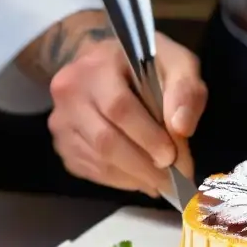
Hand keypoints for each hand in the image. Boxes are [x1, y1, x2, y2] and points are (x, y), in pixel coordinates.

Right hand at [19, 11, 207, 195]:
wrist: (109, 65)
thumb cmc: (149, 65)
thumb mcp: (177, 64)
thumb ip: (185, 90)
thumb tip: (182, 128)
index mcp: (97, 66)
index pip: (119, 108)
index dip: (147, 137)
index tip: (172, 157)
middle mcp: (69, 92)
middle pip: (105, 140)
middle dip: (143, 166)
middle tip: (172, 181)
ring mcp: (61, 120)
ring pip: (96, 159)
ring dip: (133, 177)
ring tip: (162, 182)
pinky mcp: (62, 143)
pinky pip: (89, 170)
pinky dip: (119, 180)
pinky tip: (141, 179)